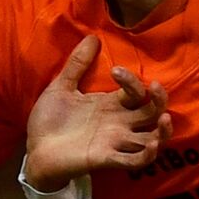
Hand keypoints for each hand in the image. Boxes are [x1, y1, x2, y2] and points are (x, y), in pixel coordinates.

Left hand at [24, 35, 172, 191]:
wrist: (33, 150)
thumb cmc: (49, 121)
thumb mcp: (61, 88)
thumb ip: (76, 65)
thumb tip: (91, 37)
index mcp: (110, 105)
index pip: (135, 92)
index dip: (132, 80)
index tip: (115, 70)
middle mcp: (118, 124)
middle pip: (152, 113)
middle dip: (159, 100)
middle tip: (154, 86)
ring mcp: (114, 142)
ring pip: (153, 140)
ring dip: (163, 131)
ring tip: (165, 119)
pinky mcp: (106, 159)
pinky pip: (135, 161)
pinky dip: (146, 155)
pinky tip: (151, 144)